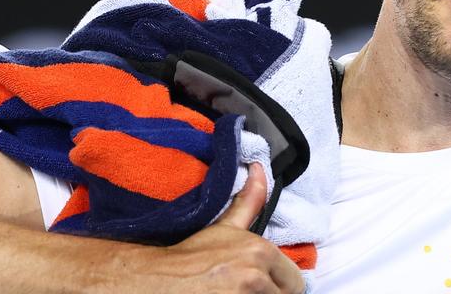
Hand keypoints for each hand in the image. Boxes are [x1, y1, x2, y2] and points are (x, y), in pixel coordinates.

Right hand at [115, 163, 304, 293]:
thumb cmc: (189, 256)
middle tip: (242, 289)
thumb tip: (258, 168)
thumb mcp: (224, 227)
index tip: (258, 284)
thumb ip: (249, 201)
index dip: (278, 284)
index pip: (295, 282)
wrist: (155, 280)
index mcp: (261, 252)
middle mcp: (255, 276)